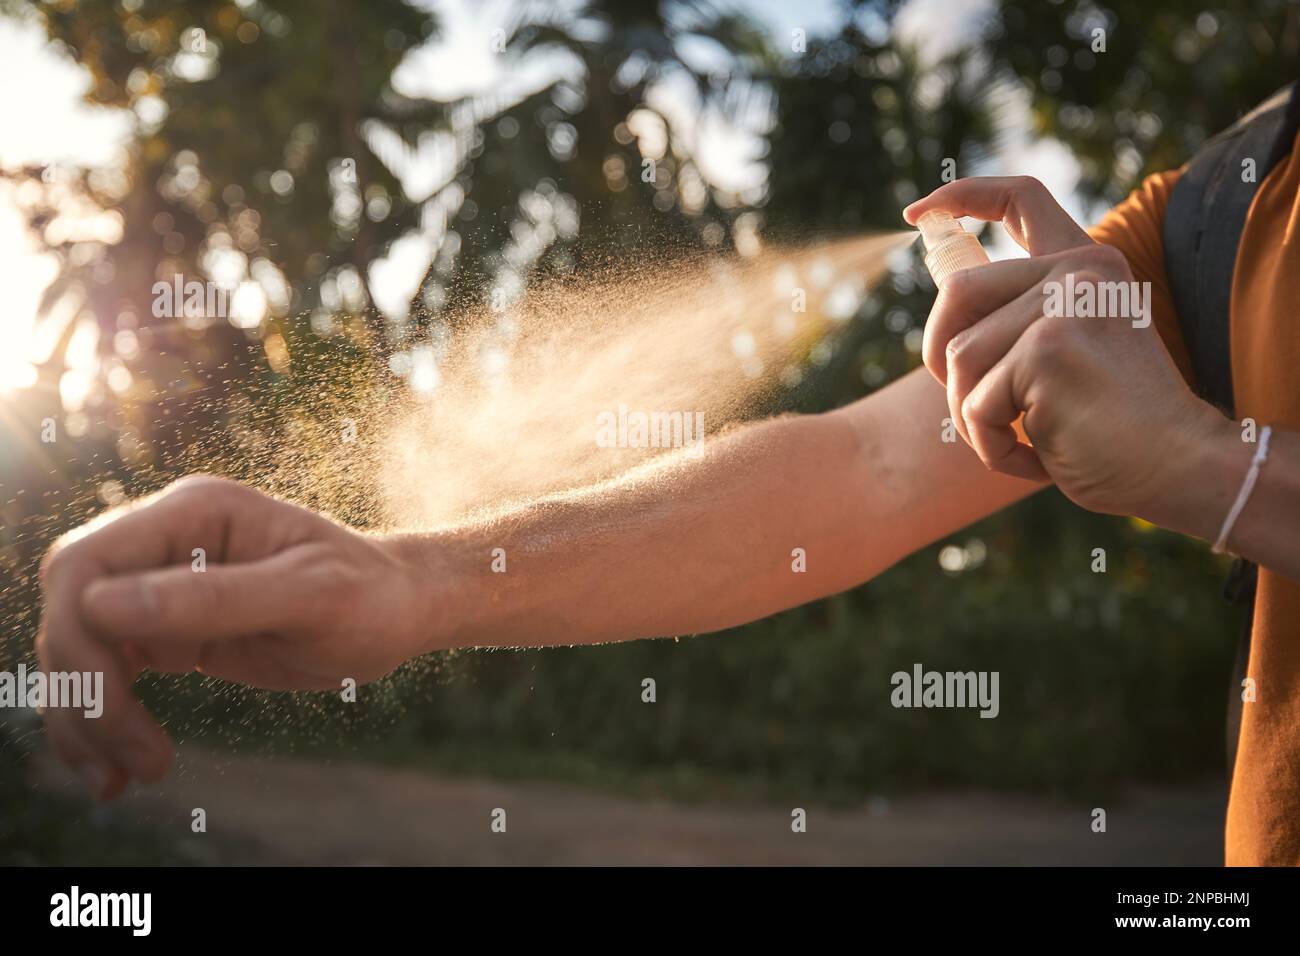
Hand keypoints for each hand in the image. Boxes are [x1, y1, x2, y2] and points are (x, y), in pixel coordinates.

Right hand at [36, 475, 431, 799]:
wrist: (399, 611)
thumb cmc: (369, 594)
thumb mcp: (310, 596)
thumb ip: (215, 598)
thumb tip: (103, 607)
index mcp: (194, 512)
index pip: (87, 565)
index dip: (81, 636)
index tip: (118, 703)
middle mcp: (166, 539)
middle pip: (71, 606)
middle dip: (81, 685)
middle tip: (129, 756)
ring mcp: (163, 582)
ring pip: (81, 644)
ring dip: (85, 715)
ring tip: (120, 779)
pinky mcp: (169, 627)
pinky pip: (110, 669)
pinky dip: (104, 719)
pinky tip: (120, 770)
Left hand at [904, 176, 1224, 518]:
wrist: (1182, 470)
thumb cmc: (1116, 431)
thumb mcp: (1070, 355)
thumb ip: (1022, 318)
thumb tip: (947, 297)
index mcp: (1088, 266)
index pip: (1021, 199)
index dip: (961, 197)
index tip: (918, 214)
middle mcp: (1079, 272)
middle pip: (957, 291)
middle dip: (941, 356)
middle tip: (976, 408)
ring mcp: (1065, 304)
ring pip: (958, 356)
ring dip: (974, 417)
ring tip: (1023, 441)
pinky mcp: (1046, 349)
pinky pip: (974, 404)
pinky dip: (992, 446)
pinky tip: (1040, 458)